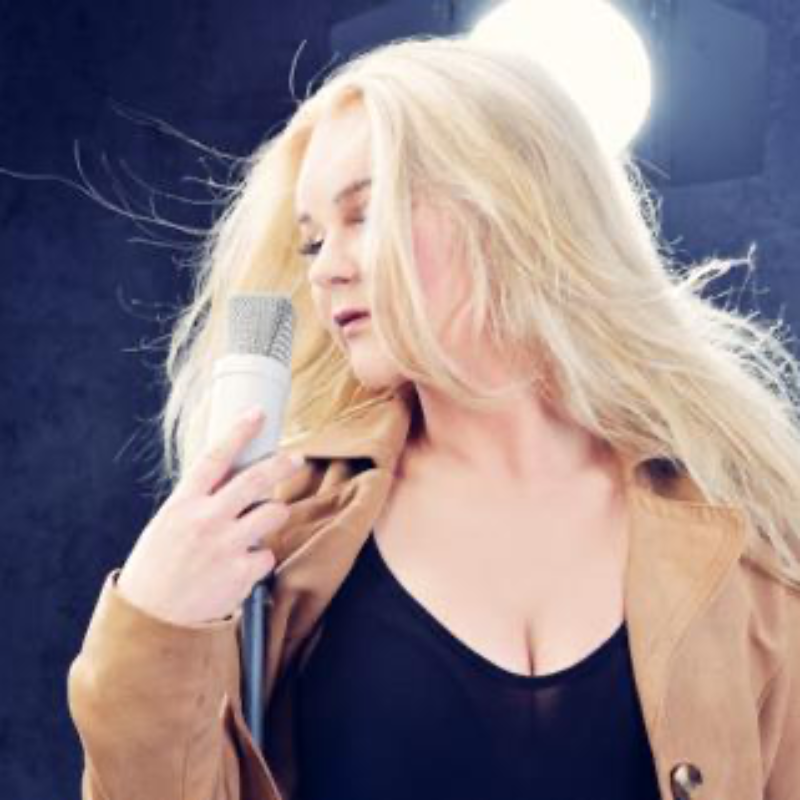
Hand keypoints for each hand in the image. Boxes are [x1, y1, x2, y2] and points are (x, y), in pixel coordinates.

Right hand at [117, 408, 303, 624]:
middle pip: (254, 479)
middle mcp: (205, 520)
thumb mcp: (168, 524)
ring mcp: (225, 546)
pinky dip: (260, 559)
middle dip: (281, 463)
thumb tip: (229, 478)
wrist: (151, 620)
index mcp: (183, 504)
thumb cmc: (158, 567)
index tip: (257, 414)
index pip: (215, 457)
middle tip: (296, 457)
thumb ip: (198, 501)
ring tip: (259, 524)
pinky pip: (267, 554)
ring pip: (273, 512)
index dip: (239, 431)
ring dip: (273, 514)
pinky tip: (241, 567)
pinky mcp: (240, 574)